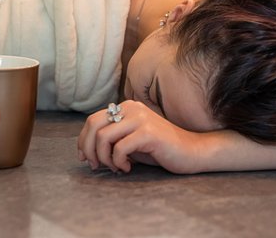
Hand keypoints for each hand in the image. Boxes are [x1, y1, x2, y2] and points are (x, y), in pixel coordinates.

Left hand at [77, 100, 203, 173]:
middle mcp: (132, 108)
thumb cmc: (160, 149)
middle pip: (94, 125)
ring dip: (104, 158)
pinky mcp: (148, 132)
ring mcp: (140, 118)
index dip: (84, 141)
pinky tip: (127, 168)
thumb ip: (112, 138)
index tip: (85, 158)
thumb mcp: (131, 140)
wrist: (191, 152)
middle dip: (88, 149)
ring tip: (115, 168)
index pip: (93, 120)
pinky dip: (118, 162)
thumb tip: (86, 150)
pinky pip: (119, 148)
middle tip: (96, 166)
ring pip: (103, 137)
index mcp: (126, 107)